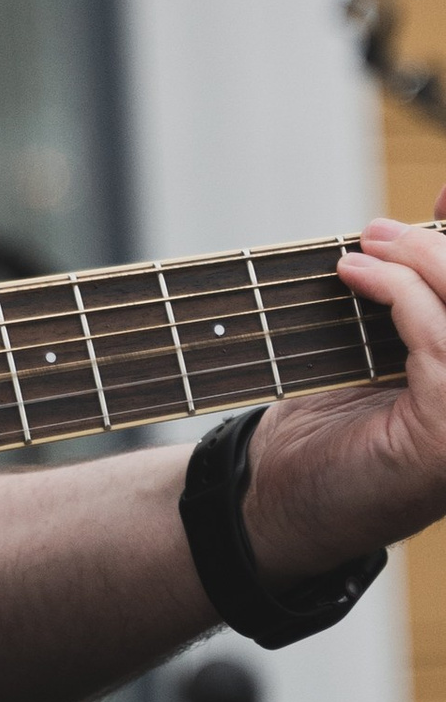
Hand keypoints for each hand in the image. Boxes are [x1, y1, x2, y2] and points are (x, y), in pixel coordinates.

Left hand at [244, 199, 445, 578]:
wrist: (273, 501)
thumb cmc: (329, 428)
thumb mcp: (382, 349)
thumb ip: (419, 297)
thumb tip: (434, 214)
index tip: (440, 201)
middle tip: (386, 228)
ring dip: (425, 265)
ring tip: (368, 246)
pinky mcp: (445, 442)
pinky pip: (443, 348)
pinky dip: (400, 297)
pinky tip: (358, 276)